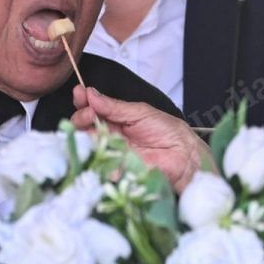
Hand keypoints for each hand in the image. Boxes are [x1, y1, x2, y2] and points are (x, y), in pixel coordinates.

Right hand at [71, 86, 213, 192]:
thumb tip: (90, 94)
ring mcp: (110, 152)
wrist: (183, 156)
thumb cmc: (167, 131)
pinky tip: (94, 146)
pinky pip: (97, 163)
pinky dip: (92, 154)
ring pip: (87, 143)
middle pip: (84, 126)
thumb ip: (114, 106)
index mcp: (116, 118)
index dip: (83, 101)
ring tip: (90, 126)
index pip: (92, 109)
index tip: (79, 93)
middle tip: (88, 113)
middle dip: (81, 117)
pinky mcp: (114, 169)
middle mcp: (110, 135)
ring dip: (83, 134)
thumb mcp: (140, 112)